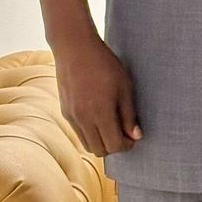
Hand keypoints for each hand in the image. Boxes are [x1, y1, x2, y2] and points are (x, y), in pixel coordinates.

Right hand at [51, 32, 141, 155]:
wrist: (75, 50)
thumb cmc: (105, 64)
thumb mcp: (125, 86)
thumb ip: (129, 114)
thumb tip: (136, 136)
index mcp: (101, 113)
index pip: (114, 145)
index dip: (127, 144)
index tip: (134, 136)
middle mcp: (84, 120)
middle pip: (100, 150)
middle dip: (114, 146)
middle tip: (124, 133)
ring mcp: (72, 118)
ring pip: (88, 145)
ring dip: (101, 142)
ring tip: (112, 126)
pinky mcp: (65, 113)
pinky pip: (79, 133)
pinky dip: (90, 133)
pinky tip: (99, 118)